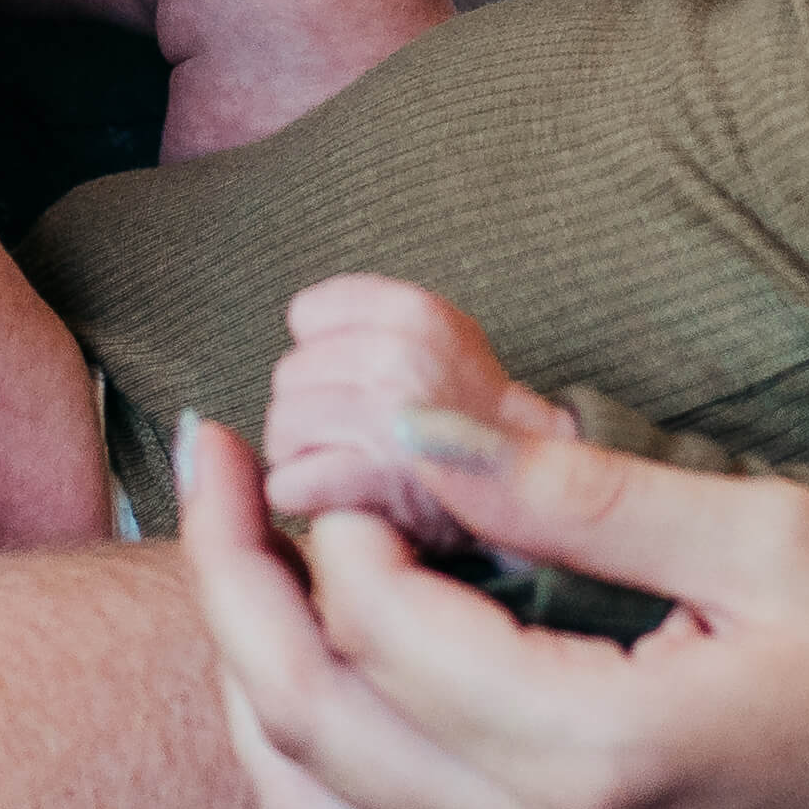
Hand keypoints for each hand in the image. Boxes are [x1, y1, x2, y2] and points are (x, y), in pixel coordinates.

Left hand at [168, 414, 808, 808]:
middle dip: (231, 579)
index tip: (345, 429)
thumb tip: (410, 424)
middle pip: (303, 722)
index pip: (379, 626)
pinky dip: (310, 776)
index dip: (337, 514)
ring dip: (248, 685)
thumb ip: (579, 490)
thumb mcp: (778, 539)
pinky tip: (315, 682)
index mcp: (601, 753)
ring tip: (237, 560)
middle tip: (205, 459)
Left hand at [254, 273, 536, 542]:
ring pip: (282, 429)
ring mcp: (385, 419)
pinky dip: (302, 496)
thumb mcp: (441, 335)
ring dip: (301, 455)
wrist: (527, 484)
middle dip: (309, 409)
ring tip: (344, 463)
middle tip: (350, 432)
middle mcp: (398, 357)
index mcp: (413, 312)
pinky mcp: (372, 481)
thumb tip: (299, 320)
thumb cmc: (471, 413)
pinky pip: (287, 483)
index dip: (322, 351)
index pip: (308, 314)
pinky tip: (337, 495)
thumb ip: (373, 318)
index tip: (353, 379)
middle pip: (290, 376)